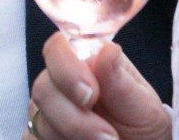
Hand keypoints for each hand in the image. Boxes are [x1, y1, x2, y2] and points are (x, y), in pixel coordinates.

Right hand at [28, 34, 168, 139]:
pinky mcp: (40, 136)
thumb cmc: (142, 128)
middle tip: (107, 136)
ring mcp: (48, 112)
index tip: (90, 96)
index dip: (67, 70)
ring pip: (39, 120)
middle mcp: (60, 84)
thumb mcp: (143, 108)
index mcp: (87, 63)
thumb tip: (107, 50)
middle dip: (74, 118)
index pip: (58, 48)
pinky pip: (34, 138)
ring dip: (72, 136)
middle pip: (42, 88)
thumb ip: (122, 82)